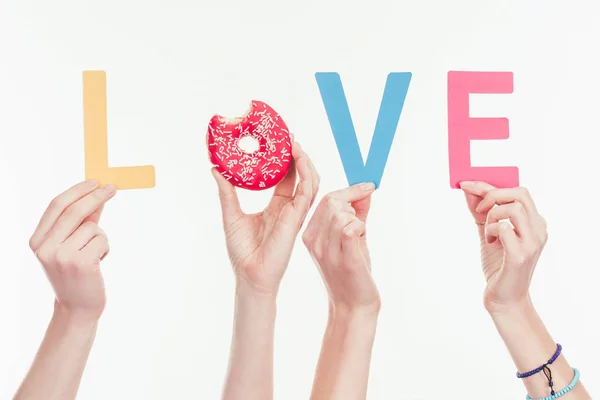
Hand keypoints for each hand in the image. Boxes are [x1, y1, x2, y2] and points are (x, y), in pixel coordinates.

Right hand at [29, 180, 115, 320]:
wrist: (77, 308)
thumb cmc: (76, 273)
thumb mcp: (71, 244)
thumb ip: (82, 220)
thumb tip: (97, 194)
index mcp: (37, 240)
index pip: (57, 206)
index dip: (77, 191)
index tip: (95, 181)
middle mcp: (45, 247)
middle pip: (74, 211)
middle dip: (96, 196)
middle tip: (112, 188)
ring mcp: (62, 256)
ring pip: (93, 227)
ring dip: (101, 237)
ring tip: (94, 254)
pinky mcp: (81, 263)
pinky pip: (102, 240)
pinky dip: (105, 247)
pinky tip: (98, 263)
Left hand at [212, 142, 318, 294]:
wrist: (249, 274)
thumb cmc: (242, 250)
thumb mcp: (231, 213)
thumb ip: (227, 191)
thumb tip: (215, 168)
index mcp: (277, 206)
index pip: (286, 176)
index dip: (285, 158)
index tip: (279, 140)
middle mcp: (289, 207)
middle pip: (300, 175)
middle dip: (297, 154)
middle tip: (288, 135)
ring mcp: (296, 212)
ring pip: (310, 180)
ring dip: (304, 160)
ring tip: (294, 143)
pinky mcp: (297, 217)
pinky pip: (308, 191)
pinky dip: (306, 173)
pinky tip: (298, 159)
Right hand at [302, 183, 378, 313]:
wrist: (353, 306)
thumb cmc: (352, 273)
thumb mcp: (352, 238)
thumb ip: (357, 213)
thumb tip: (366, 189)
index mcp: (310, 234)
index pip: (325, 199)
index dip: (349, 190)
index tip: (368, 187)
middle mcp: (314, 241)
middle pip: (332, 202)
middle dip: (353, 205)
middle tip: (360, 223)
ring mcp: (327, 250)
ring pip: (342, 214)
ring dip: (357, 220)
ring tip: (359, 237)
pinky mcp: (344, 259)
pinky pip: (351, 228)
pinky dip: (361, 228)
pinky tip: (361, 239)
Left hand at [460, 181, 547, 311]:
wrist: (504, 298)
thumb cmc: (498, 265)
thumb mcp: (488, 232)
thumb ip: (480, 211)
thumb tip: (467, 187)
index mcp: (534, 222)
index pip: (518, 191)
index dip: (490, 185)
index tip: (467, 184)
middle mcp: (538, 230)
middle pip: (520, 194)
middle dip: (492, 195)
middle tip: (479, 210)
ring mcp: (532, 243)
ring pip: (514, 208)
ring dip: (493, 215)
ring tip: (489, 232)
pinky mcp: (520, 255)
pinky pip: (504, 228)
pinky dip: (492, 231)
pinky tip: (491, 242)